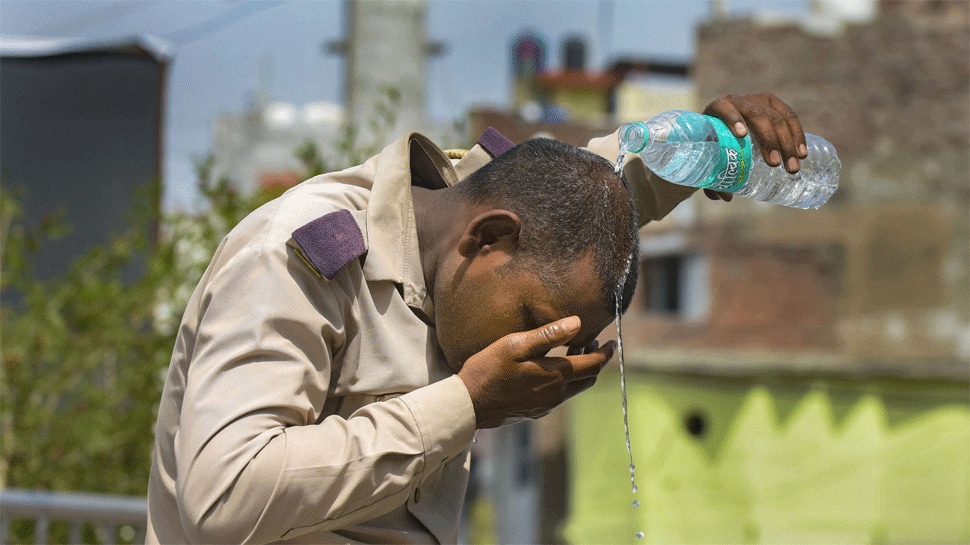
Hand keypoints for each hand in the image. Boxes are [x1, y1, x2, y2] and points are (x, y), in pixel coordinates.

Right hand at [458, 316, 614, 428]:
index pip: (593, 364)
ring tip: (573, 352)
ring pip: (576, 389)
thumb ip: (548, 335)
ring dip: (581, 371)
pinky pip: (561, 396)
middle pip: (588, 378)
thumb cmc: (488, 370)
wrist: (469, 405)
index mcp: (555, 376)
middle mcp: (557, 394)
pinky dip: (566, 382)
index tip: (612, 341)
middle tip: (592, 342)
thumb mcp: (515, 345)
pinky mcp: (537, 411)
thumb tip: (577, 323)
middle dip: (595, 360)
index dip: (605, 353)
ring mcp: (547, 406)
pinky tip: (551, 371)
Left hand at [702, 92, 808, 200]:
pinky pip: (790, 117)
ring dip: (788, 142)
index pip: (725, 109)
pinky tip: (802, 153)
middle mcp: (739, 101)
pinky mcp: (774, 105)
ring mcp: (758, 100)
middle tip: (775, 164)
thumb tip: (726, 197)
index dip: (733, 120)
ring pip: (777, 118)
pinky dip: (798, 135)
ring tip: (792, 166)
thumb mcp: (709, 159)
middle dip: (769, 139)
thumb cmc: (713, 147)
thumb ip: (712, 180)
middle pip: (757, 115)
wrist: (723, 128)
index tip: (741, 136)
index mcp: (718, 109)